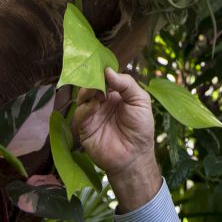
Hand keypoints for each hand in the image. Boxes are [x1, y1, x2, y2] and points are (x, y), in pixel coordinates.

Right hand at [75, 68, 160, 209]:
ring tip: (97, 90)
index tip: (101, 65)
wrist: (135, 156)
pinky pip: (80, 114)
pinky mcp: (85, 128)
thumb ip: (126, 84)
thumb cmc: (141, 128)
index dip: (102, 71)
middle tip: (95, 75)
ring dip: (88, 90)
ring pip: (82, 97)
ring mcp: (92, 115)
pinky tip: (95, 104)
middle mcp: (101, 102)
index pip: (104, 78)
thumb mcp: (140, 100)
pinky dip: (86, 107)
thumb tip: (108, 70)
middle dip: (92, 79)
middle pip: (91, 85)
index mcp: (115, 94)